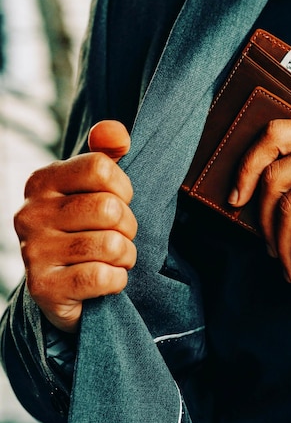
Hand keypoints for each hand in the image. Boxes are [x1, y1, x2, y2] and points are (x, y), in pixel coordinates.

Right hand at [14, 120, 136, 331]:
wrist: (63, 284)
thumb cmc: (84, 226)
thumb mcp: (93, 186)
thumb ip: (106, 153)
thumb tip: (117, 134)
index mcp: (42, 181)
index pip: (101, 168)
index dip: (124, 188)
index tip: (118, 201)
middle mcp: (30, 214)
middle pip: (110, 209)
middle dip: (128, 226)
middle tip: (117, 235)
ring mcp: (34, 252)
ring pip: (112, 245)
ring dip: (125, 255)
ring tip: (111, 258)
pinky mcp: (44, 288)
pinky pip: (104, 278)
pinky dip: (117, 280)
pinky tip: (104, 279)